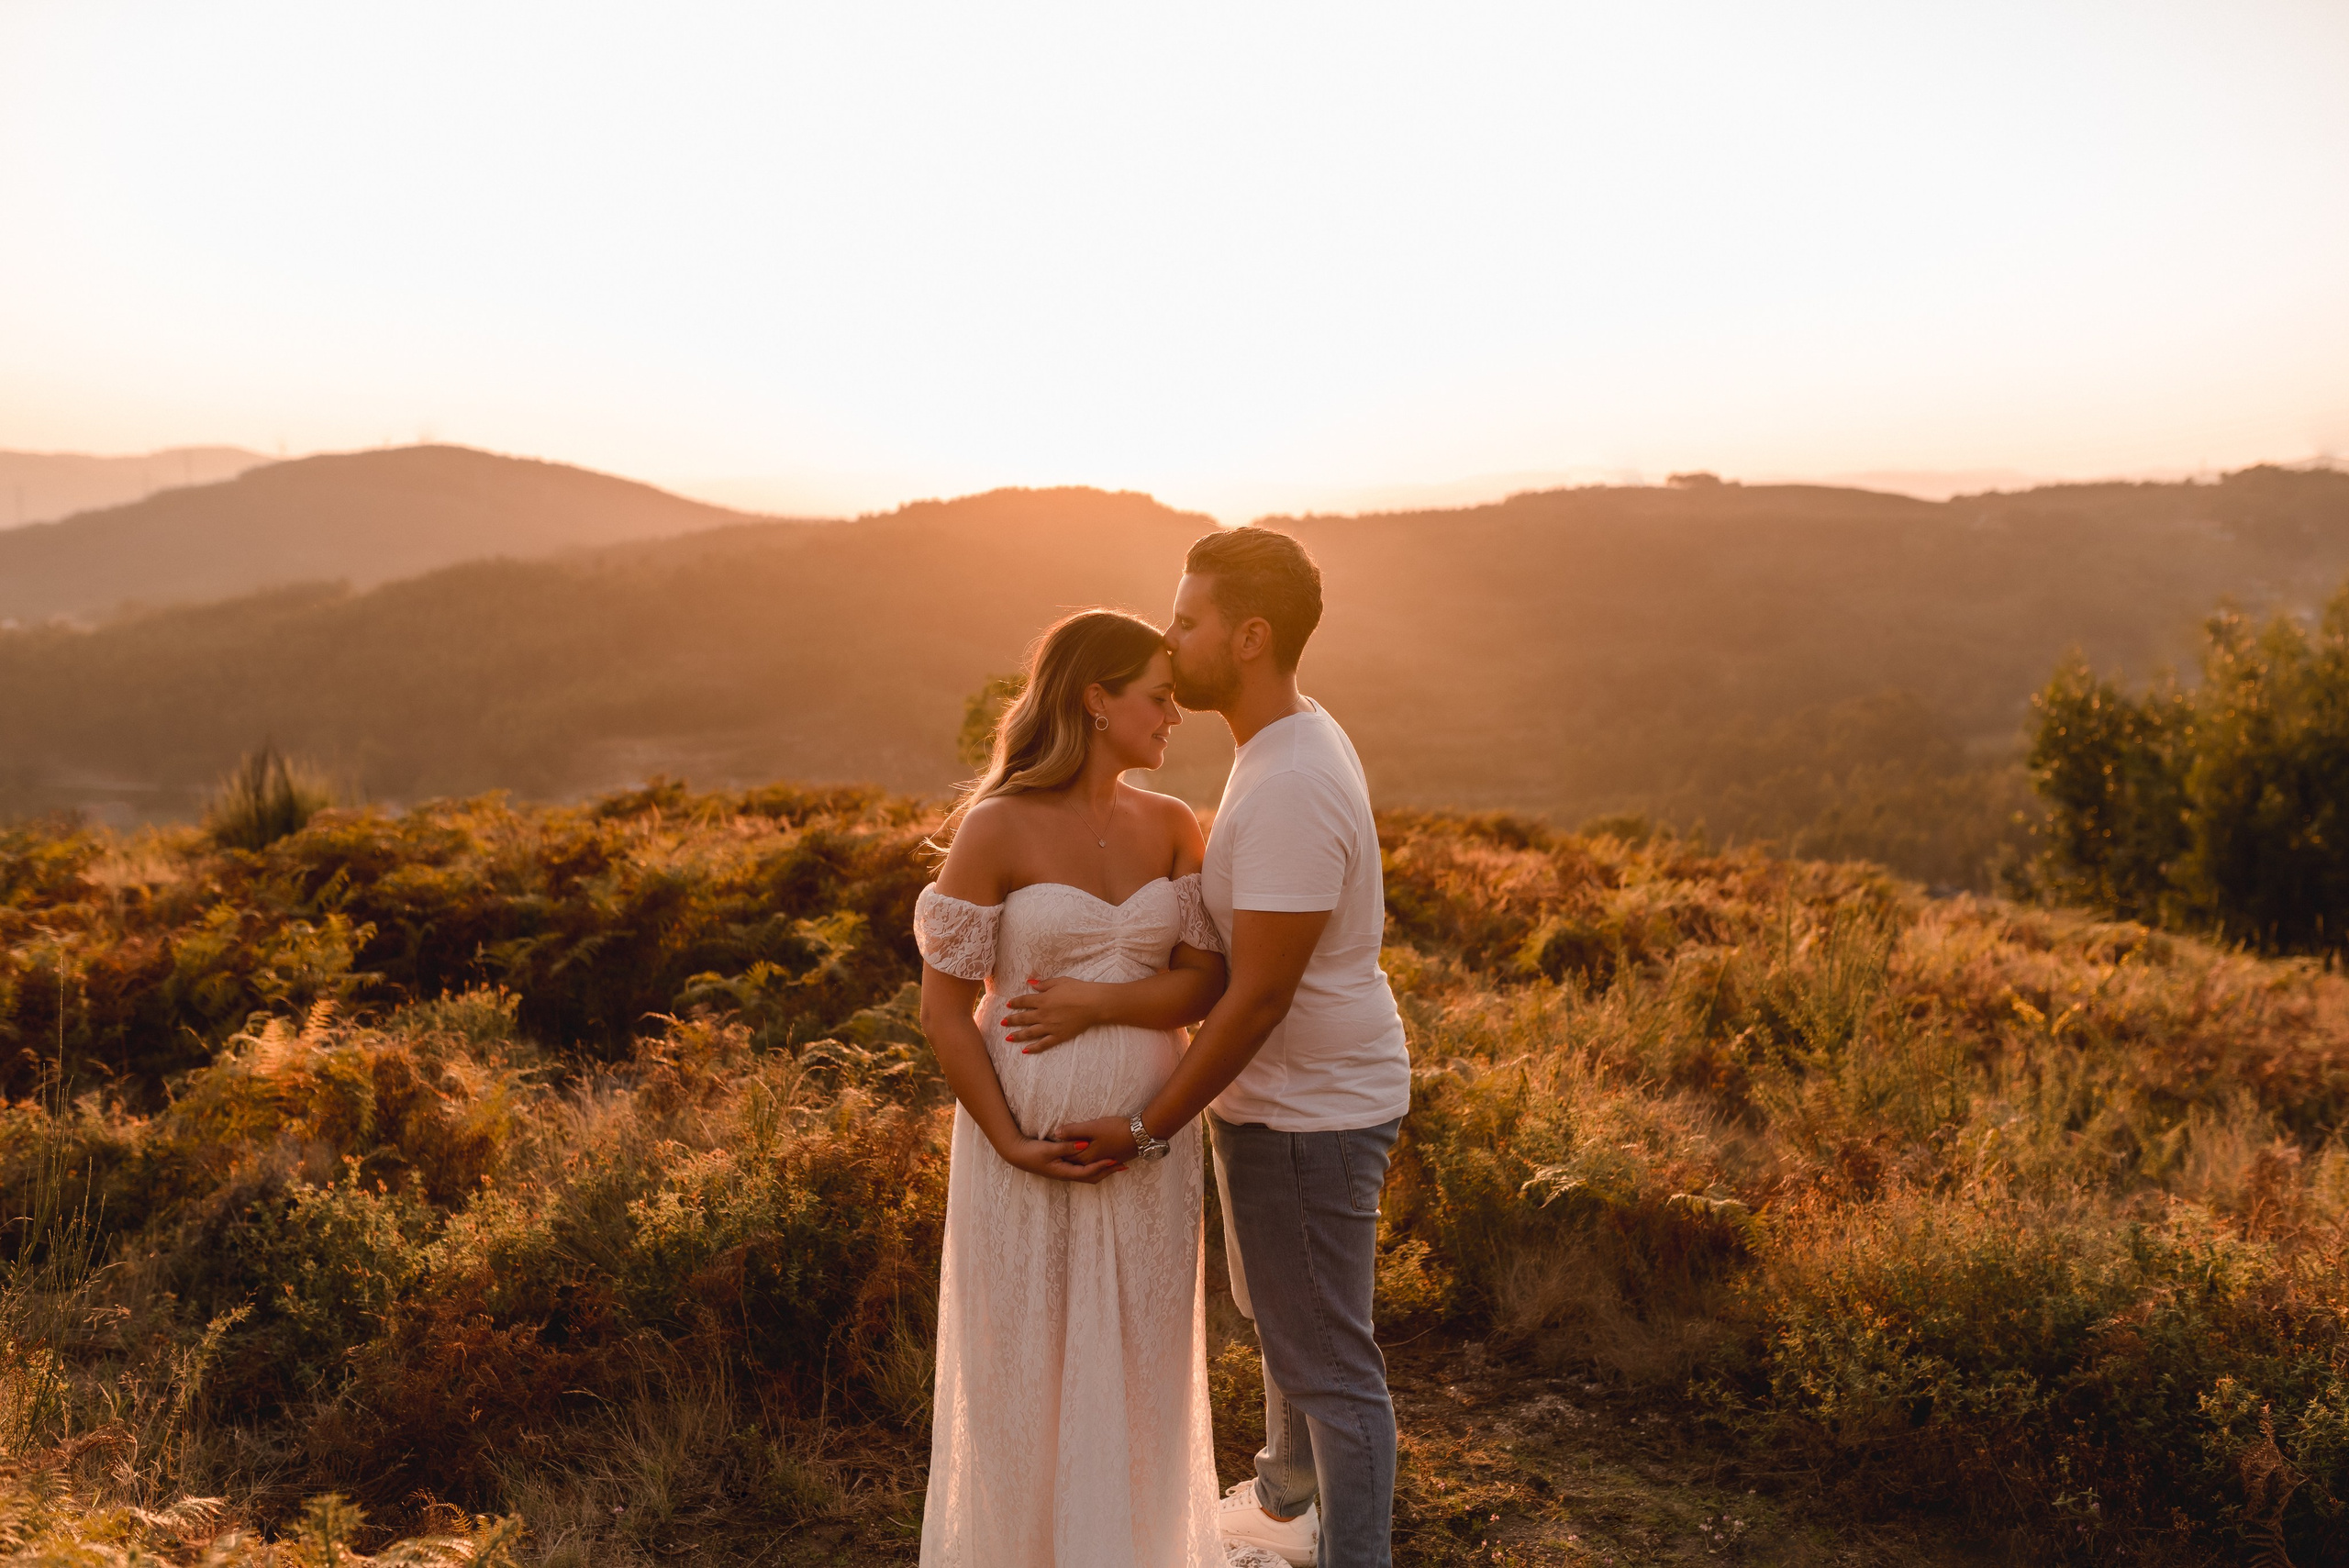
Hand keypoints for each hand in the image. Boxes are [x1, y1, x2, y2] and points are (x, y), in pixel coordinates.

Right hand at [997, 1134, 1119, 1183]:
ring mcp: (1065, 1172)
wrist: (1017, 1155)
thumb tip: (1085, 1144)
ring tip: (1115, 1164)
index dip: (1101, 1167)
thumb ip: (1067, 1146)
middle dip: (1107, 1172)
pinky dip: (1094, 1166)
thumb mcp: (1049, 1149)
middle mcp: (1066, 1175)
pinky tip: (1099, 1160)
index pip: (1087, 1172)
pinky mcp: (1063, 1167)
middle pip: (1091, 1177)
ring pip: (1088, 1175)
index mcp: (1064, 1172)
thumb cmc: (1032, 1153)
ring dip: (1102, 1170)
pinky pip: (1083, 1170)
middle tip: (1122, 1165)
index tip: (1113, 1160)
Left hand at [1003, 976, 1105, 1053]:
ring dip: (1017, 1035)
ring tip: (1007, 1038)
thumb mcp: (1060, 982)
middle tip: (1002, 1022)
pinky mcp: (1058, 1036)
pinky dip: (1033, 1048)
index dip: (1015, 1003)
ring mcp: (1050, 1027)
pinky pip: (1043, 1044)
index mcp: (1042, 1000)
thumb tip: (1030, 983)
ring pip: (1029, 1033)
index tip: (1008, 1005)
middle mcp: (1043, 1014)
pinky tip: (1025, 1051)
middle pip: (1023, 1018)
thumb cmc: (1078, 989)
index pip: (1024, 1001)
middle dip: (1011, 1020)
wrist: (1093, 1004)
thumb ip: (1044, 984)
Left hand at [1049, 1114, 1139, 1167]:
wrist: (1141, 1135)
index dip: (1059, 1154)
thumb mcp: (1092, 1127)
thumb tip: (1056, 1133)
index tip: (1049, 1149)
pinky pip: (1099, 1164)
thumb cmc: (1116, 1130)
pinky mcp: (1115, 1159)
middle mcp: (1095, 1163)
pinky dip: (1093, 1163)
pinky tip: (1092, 1159)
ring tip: (1072, 1158)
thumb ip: (1073, 1131)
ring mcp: (1106, 1162)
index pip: (1068, 1158)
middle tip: (1055, 1156)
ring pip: (1088, 1166)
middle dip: (1067, 1161)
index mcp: (1087, 1157)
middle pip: (1077, 1164)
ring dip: (1080, 1163)